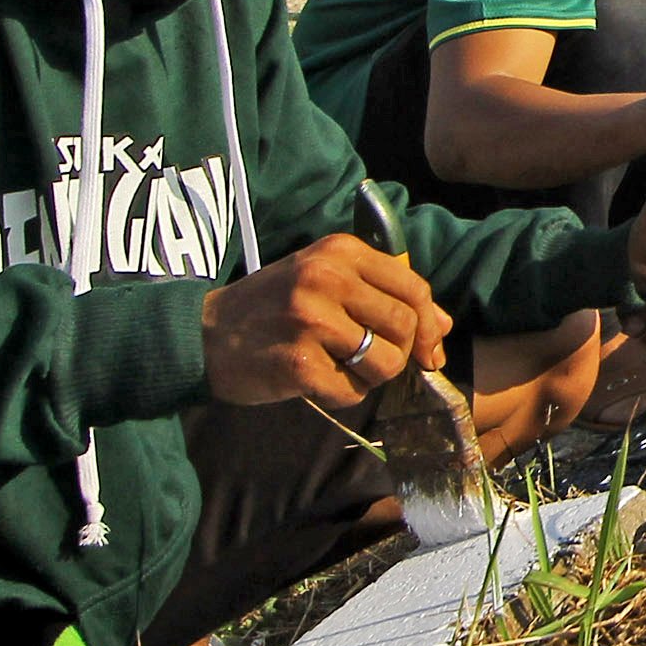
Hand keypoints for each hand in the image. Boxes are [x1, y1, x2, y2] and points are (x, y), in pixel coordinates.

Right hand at [201, 234, 449, 408]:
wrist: (201, 335)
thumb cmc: (271, 307)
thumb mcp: (324, 281)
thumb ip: (383, 294)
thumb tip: (444, 325)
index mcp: (339, 251)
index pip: (414, 287)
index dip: (429, 322)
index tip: (427, 347)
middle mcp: (327, 278)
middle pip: (405, 325)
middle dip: (402, 352)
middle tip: (376, 361)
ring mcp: (311, 321)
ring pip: (386, 361)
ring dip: (373, 376)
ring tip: (343, 368)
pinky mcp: (298, 364)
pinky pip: (352, 390)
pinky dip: (343, 393)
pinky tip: (318, 380)